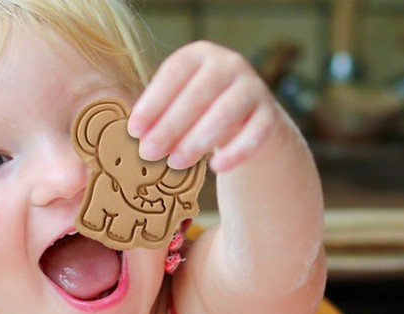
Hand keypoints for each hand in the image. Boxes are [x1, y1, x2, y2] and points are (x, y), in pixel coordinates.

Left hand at [128, 41, 280, 173]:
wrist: (247, 123)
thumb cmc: (199, 114)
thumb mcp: (177, 107)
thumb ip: (158, 117)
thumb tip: (135, 140)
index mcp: (199, 56)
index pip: (174, 72)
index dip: (153, 102)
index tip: (134, 130)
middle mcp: (229, 65)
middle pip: (198, 94)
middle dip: (170, 126)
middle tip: (148, 153)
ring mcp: (253, 89)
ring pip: (226, 113)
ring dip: (198, 140)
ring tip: (175, 163)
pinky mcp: (269, 117)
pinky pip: (254, 134)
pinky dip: (236, 152)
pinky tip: (216, 168)